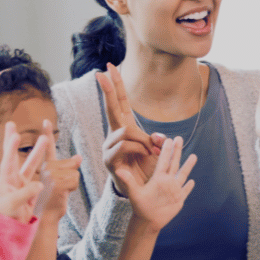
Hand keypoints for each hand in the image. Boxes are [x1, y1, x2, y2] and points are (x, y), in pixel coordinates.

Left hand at [0, 122, 48, 221]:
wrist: (10, 227)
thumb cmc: (7, 215)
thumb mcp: (13, 204)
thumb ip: (25, 193)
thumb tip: (40, 184)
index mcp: (5, 180)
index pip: (8, 160)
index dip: (11, 148)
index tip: (13, 134)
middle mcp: (12, 178)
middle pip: (13, 156)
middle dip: (13, 140)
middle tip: (11, 124)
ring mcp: (21, 182)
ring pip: (31, 163)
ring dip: (37, 151)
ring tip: (44, 138)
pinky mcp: (29, 189)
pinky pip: (39, 175)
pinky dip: (45, 168)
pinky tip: (52, 162)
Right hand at [35, 119, 81, 218]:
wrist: (46, 217)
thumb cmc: (53, 199)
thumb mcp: (61, 182)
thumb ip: (68, 167)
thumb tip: (79, 156)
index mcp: (45, 166)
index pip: (47, 148)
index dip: (47, 133)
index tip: (46, 120)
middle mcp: (46, 168)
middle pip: (72, 164)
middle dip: (71, 177)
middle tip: (59, 189)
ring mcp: (51, 175)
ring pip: (75, 172)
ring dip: (72, 184)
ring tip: (60, 192)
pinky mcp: (57, 182)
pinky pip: (75, 180)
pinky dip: (73, 189)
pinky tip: (62, 195)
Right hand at [97, 63, 165, 196]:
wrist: (143, 191)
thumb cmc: (148, 168)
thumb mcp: (157, 151)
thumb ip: (157, 141)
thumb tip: (158, 138)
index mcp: (125, 128)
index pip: (120, 102)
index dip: (115, 86)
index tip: (107, 68)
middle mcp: (114, 134)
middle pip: (111, 107)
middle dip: (108, 89)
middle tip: (101, 72)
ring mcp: (109, 146)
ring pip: (126, 131)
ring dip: (143, 140)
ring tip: (151, 152)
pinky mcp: (109, 159)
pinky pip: (125, 145)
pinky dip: (140, 149)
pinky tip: (146, 155)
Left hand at [124, 135, 197, 230]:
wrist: (147, 221)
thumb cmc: (140, 207)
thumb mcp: (134, 192)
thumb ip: (128, 180)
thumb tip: (118, 170)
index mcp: (158, 178)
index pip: (163, 161)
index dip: (165, 150)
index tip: (168, 138)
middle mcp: (167, 181)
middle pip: (174, 163)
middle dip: (177, 151)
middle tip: (179, 138)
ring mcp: (173, 190)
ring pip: (183, 175)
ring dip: (188, 166)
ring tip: (194, 156)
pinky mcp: (178, 199)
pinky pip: (185, 191)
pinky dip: (189, 186)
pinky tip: (192, 181)